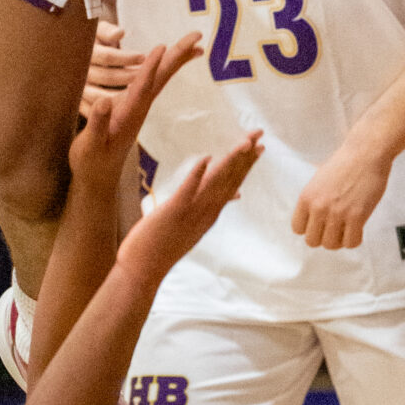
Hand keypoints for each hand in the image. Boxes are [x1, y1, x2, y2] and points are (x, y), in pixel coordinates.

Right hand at [69, 36, 199, 190]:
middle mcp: (138, 109)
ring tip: (192, 44)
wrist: (98, 179)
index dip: (151, 67)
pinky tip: (166, 62)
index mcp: (128, 115)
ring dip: (175, 60)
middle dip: (178, 55)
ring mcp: (138, 108)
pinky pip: (152, 83)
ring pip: (160, 79)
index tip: (161, 46)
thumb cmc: (91, 162)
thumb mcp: (90, 145)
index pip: (142, 86)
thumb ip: (97, 125)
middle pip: (161, 78)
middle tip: (196, 36)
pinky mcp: (133, 109)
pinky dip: (161, 69)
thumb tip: (104, 101)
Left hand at [117, 136, 262, 291]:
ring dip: (230, 161)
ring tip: (244, 142)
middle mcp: (206, 212)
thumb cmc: (164, 245)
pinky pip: (188, 190)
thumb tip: (235, 196)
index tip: (259, 146)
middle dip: (246, 156)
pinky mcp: (174, 212)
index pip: (234, 184)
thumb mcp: (194, 225)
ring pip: (216, 183)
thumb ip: (212, 208)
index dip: (247, 164)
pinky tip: (206, 158)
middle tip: (260, 135)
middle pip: (230, 180)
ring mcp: (191, 212)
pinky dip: (198, 174)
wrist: (144, 270)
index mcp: (210, 213)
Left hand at [291, 135, 389, 250]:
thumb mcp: (318, 179)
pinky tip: (358, 228)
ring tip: (347, 228)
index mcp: (306, 197)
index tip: (320, 224)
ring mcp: (337, 213)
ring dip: (340, 240)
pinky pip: (351, 243)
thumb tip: (311, 217)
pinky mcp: (357, 217)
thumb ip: (312, 199)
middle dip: (324, 237)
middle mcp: (318, 207)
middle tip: (335, 228)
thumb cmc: (344, 163)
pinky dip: (355, 239)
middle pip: (312, 241)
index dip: (310, 228)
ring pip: (331, 245)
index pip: (297, 228)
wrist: (366, 153)